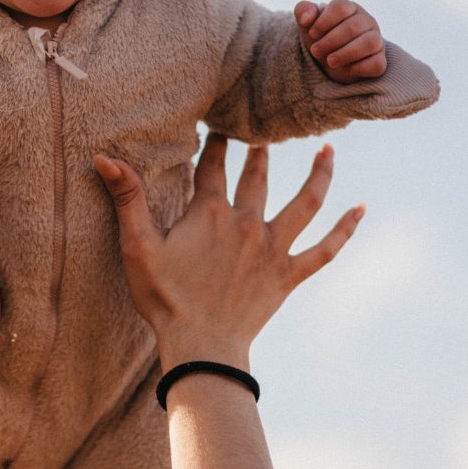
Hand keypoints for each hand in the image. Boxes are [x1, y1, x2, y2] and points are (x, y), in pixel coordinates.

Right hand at [94, 135, 362, 368]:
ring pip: (305, 202)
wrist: (202, 347)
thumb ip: (127, 198)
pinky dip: (346, 229)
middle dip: (262, 149)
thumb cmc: (164, 299)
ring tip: (328, 151)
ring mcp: (273, 249)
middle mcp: (247, 223)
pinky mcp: (289, 275)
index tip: (221, 121)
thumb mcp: (137, 246)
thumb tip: (105, 157)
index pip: (214, 166)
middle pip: (259, 176)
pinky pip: (326, 249)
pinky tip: (361, 209)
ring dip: (319, 174)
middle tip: (267, 127)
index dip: (216, 142)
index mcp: (210, 213)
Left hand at [294, 0, 386, 82]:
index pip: (341, 6)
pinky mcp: (379, 61)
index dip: (323, 21)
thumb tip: (306, 18)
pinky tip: (346, 68)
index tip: (312, 34)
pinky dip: (359, 68)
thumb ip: (303, 11)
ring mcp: (377, 40)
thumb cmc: (321, 37)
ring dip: (346, 53)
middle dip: (329, 41)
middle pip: (353, 26)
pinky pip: (377, 64)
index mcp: (350, 8)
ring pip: (371, 43)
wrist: (330, 61)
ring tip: (330, 61)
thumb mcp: (308, 24)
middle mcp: (367, 21)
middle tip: (315, 51)